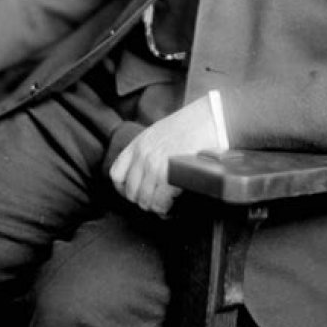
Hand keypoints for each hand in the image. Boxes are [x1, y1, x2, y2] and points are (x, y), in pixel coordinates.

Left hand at [109, 96, 219, 216]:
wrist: (210, 118)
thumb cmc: (191, 125)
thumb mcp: (161, 133)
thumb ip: (149, 151)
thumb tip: (148, 173)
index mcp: (139, 144)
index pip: (116, 174)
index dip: (123, 189)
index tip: (135, 193)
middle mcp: (142, 155)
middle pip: (131, 192)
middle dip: (143, 200)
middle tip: (156, 201)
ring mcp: (154, 166)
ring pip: (144, 201)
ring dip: (155, 206)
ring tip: (165, 205)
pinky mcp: (168, 175)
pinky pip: (159, 203)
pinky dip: (165, 208)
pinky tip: (173, 204)